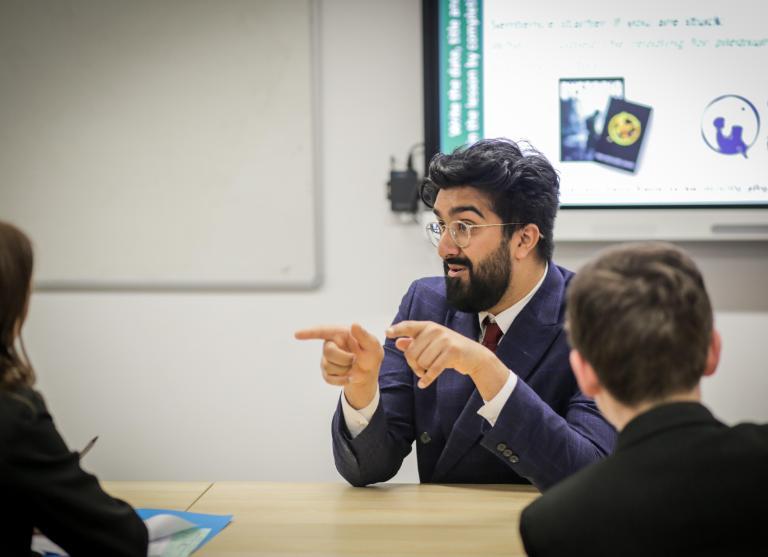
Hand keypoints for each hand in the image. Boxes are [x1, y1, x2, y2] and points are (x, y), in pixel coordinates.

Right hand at [294, 323, 383, 408]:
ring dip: (345, 370)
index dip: (309, 333)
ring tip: (353, 366)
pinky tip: (350, 377)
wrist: (368, 372)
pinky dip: (341, 380)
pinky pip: (329, 378)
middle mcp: (331, 344)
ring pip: (328, 366)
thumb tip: (354, 325)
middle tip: (355, 359)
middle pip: (328, 351)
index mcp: (340, 333)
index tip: (297, 334)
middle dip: (344, 359)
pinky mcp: (326, 372)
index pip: (322, 331)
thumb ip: (364, 336)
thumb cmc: (370, 354)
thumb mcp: (372, 344)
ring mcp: (326, 358)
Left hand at [386, 320, 508, 398]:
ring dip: (423, 371)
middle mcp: (436, 330)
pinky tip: (423, 384)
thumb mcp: (432, 344)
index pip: (409, 326)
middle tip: (420, 369)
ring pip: (422, 362)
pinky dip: (427, 379)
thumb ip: (415, 342)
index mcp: (429, 326)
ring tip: (429, 371)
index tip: (387, 332)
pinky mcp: (452, 352)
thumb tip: (398, 342)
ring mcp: (444, 340)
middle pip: (412, 352)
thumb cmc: (450, 350)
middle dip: (414, 364)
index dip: (397, 329)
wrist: (474, 356)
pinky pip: (433, 369)